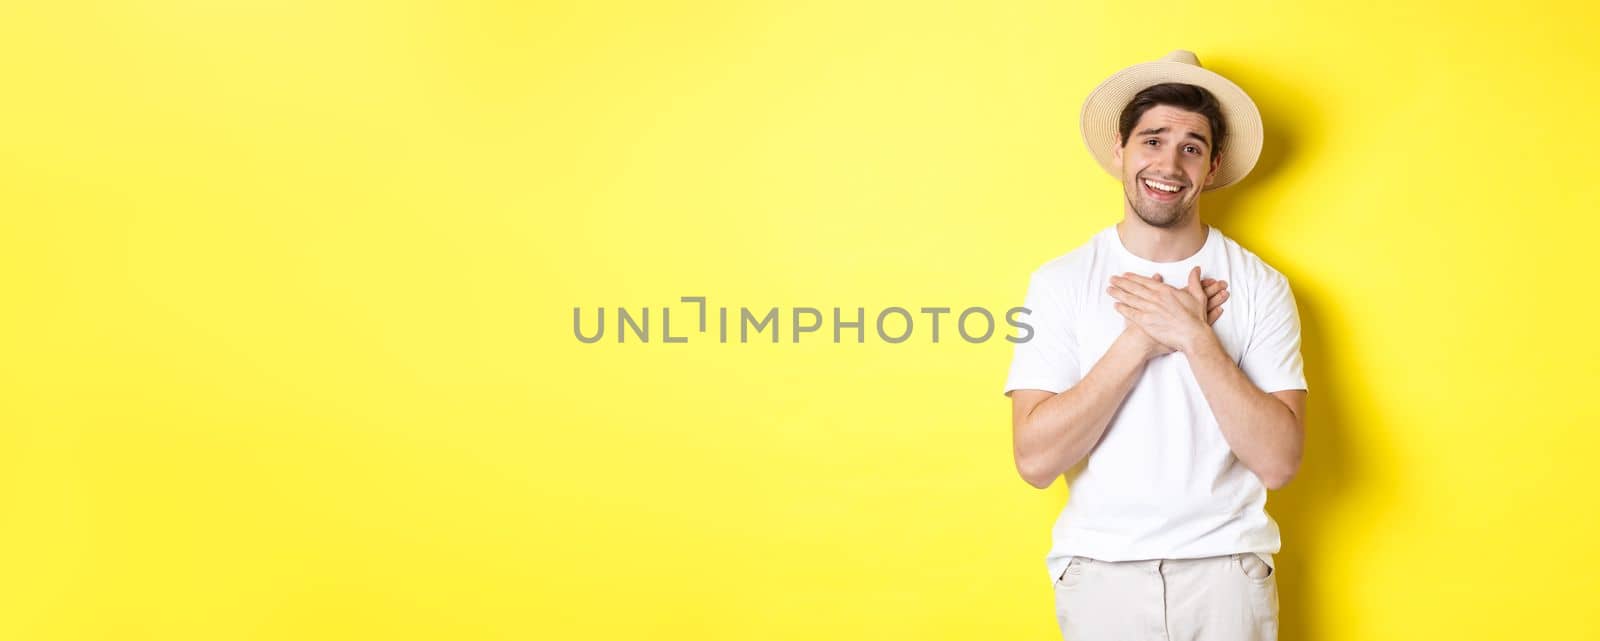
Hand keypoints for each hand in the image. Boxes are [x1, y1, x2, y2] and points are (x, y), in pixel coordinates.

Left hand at [1109, 267, 1223, 357]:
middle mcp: (1155, 298)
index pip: (1145, 281)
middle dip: (1121, 283)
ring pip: (1130, 299)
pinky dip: (1122, 309)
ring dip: (1118, 293)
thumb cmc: (1196, 318)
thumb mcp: (1198, 296)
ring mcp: (1149, 310)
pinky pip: (1131, 314)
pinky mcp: (1146, 322)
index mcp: (1166, 291)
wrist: (1192, 335)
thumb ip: (1194, 281)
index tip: (1125, 275)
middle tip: (1112, 279)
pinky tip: (1115, 305)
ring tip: (1109, 289)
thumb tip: (1196, 269)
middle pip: (1134, 288)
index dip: (1134, 278)